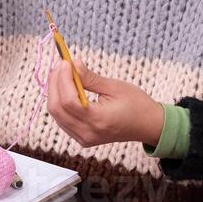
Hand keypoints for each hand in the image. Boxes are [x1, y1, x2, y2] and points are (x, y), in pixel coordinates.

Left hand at [47, 53, 164, 148]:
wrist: (148, 125)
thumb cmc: (136, 104)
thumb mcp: (115, 87)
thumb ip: (90, 78)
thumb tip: (73, 64)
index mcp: (99, 119)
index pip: (68, 101)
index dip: (62, 79)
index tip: (64, 62)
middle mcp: (88, 133)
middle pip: (57, 109)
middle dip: (54, 84)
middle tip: (60, 65)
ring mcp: (84, 139)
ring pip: (57, 115)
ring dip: (54, 92)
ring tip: (61, 74)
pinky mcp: (82, 139)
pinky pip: (62, 121)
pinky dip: (59, 103)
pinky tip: (65, 89)